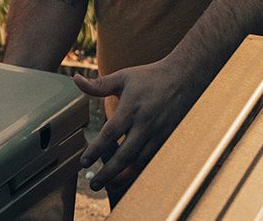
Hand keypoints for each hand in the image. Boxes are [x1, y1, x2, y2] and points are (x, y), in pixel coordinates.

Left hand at [72, 56, 210, 192]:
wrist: (186, 77)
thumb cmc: (150, 77)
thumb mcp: (123, 77)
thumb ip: (99, 84)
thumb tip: (76, 80)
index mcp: (132, 108)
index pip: (110, 133)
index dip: (96, 150)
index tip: (84, 163)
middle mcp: (146, 124)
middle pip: (125, 154)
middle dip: (109, 172)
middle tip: (94, 185)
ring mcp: (159, 133)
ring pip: (141, 161)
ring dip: (124, 176)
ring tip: (109, 186)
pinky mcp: (169, 139)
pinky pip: (153, 160)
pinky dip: (141, 171)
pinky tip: (129, 177)